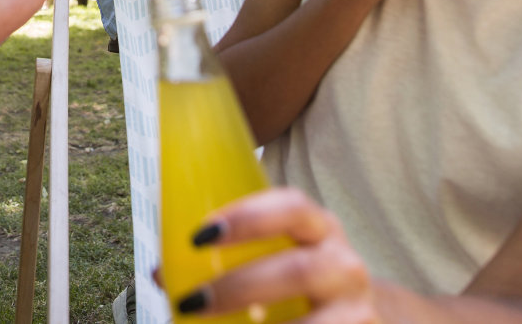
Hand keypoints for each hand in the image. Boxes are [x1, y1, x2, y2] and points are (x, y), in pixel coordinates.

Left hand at [172, 187, 378, 320]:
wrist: (358, 315)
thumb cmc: (298, 280)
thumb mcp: (276, 256)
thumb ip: (226, 258)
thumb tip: (163, 274)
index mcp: (319, 228)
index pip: (292, 208)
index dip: (247, 218)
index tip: (199, 237)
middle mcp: (344, 265)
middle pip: (298, 272)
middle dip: (240, 289)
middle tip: (190, 302)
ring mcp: (357, 310)